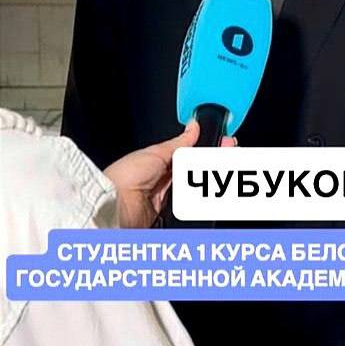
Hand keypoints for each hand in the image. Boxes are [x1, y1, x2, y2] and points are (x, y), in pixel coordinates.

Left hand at [103, 121, 235, 227]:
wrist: (114, 205)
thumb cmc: (125, 177)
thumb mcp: (156, 152)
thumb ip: (179, 143)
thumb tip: (193, 126)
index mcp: (161, 164)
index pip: (192, 155)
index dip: (208, 149)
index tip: (225, 142)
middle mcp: (167, 183)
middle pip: (198, 172)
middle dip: (214, 161)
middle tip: (229, 151)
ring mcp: (170, 201)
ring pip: (198, 191)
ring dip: (210, 182)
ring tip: (223, 165)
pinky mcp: (173, 218)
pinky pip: (193, 209)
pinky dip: (201, 202)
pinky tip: (208, 193)